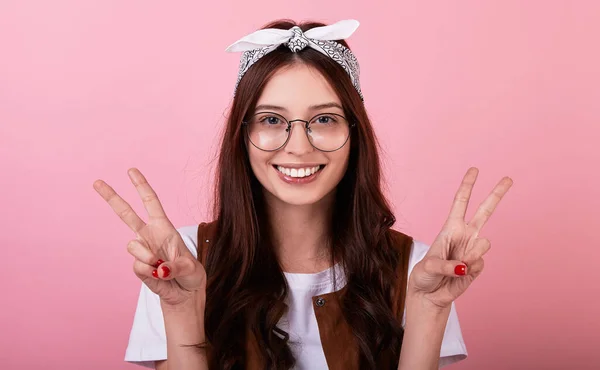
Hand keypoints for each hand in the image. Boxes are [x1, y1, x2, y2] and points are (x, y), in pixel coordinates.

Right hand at [93, 168, 205, 307]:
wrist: (185, 294)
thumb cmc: (191, 275)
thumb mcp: (190, 268)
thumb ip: (175, 267)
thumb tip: (159, 268)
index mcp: (164, 227)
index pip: (151, 202)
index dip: (141, 186)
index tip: (131, 171)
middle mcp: (150, 236)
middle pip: (126, 214)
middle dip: (112, 197)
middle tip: (96, 182)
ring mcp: (142, 251)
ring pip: (132, 247)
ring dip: (148, 257)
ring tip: (163, 268)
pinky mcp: (138, 268)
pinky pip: (138, 267)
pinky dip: (150, 273)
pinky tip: (159, 276)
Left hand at [408, 167, 512, 308]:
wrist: (429, 294)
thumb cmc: (425, 275)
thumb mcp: (429, 266)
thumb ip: (448, 265)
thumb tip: (466, 265)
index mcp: (450, 228)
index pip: (461, 203)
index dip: (467, 186)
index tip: (475, 169)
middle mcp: (464, 235)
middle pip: (485, 211)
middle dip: (496, 194)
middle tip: (508, 178)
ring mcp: (472, 250)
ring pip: (485, 243)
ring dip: (472, 254)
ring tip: (459, 265)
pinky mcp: (477, 266)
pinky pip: (480, 264)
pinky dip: (470, 270)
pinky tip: (461, 274)